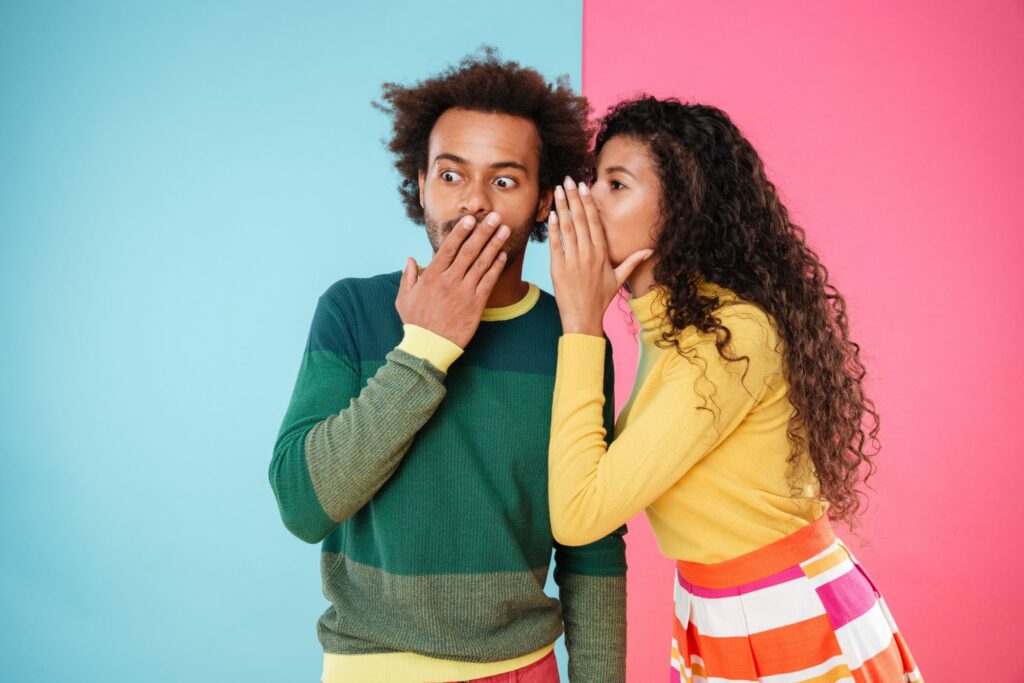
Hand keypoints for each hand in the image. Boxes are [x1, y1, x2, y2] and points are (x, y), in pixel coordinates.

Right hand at [396, 211, 509, 347]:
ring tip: (504, 230)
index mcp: (431, 276)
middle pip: (469, 251)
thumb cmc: (416, 323)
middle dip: (483, 231)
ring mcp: (464, 292)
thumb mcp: (404, 298)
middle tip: (495, 216)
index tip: (470, 219)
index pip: (449, 248)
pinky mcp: (475, 305)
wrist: (429, 347)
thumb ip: (408, 277)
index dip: (461, 232)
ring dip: (494, 245)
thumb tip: (410, 259)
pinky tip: (503, 256)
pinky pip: (488, 282)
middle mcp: (449, 281)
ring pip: (481, 263)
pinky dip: (496, 267)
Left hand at [549, 177, 652, 335]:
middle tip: (567, 180)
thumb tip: (649, 250)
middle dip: (574, 198)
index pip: (595, 222)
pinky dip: (554, 228)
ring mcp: (573, 261)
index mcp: (602, 254)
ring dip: (562, 207)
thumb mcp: (618, 280)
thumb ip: (632, 262)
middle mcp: (588, 254)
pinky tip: (552, 213)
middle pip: (581, 220)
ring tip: (558, 190)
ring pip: (568, 228)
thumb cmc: (601, 300)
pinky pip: (556, 244)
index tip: (584, 187)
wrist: (584, 319)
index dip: (588, 203)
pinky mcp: (559, 268)